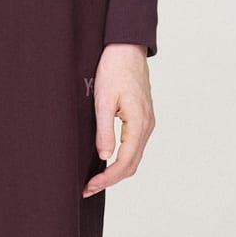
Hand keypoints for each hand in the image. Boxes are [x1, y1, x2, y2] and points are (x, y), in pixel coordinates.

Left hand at [84, 43, 154, 194]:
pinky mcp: (143, 118)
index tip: (89, 186)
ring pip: (134, 157)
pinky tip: (107, 161)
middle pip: (132, 165)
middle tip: (88, 188)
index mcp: (139, 123)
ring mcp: (147, 123)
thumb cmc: (114, 70)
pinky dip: (122, 159)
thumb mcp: (103, 101)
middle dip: (110, 180)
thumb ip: (104, 130)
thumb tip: (104, 156)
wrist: (127, 48)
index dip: (107, 179)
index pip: (124, 162)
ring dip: (116, 171)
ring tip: (95, 178)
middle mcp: (147, 126)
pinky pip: (135, 146)